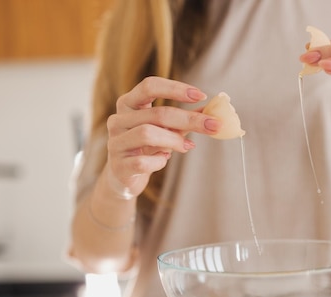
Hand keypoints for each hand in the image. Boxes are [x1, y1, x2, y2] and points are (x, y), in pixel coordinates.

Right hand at [104, 76, 221, 198]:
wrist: (125, 176)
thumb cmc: (147, 147)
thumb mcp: (166, 129)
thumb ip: (185, 119)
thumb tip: (214, 110)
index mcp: (129, 104)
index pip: (150, 86)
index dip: (176, 89)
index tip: (201, 96)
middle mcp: (118, 120)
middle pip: (157, 113)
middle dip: (189, 119)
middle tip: (213, 125)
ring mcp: (116, 143)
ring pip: (147, 134)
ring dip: (174, 140)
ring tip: (188, 146)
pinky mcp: (119, 166)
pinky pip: (143, 161)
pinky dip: (159, 162)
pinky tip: (163, 160)